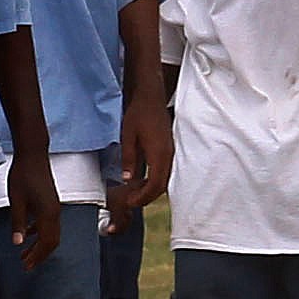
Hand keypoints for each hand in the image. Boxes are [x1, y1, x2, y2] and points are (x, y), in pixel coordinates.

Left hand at [5, 149, 62, 270]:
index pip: (46, 242)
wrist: (33, 155)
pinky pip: (48, 223)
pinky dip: (39, 232)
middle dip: (40, 255)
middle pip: (52, 241)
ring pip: (51, 233)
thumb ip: (18, 222)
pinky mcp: (50, 202)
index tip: (26, 266)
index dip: (36, 256)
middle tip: (27, 265)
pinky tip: (27, 234)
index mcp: (48, 214)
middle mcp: (55, 212)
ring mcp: (54, 207)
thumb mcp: (16, 201)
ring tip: (25, 254)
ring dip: (39, 245)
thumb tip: (17, 242)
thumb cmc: (23, 175)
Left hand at [110, 94, 172, 219]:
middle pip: (161, 186)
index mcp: (159, 154)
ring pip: (164, 179)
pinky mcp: (169, 149)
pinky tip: (142, 179)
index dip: (142, 197)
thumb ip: (129, 159)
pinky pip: (164, 171)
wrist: (151, 96)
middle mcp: (168, 155)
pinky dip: (154, 180)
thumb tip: (128, 180)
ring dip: (151, 189)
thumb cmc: (139, 113)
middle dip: (147, 197)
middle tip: (131, 201)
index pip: (154, 185)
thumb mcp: (128, 136)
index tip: (130, 202)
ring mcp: (170, 152)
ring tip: (134, 192)